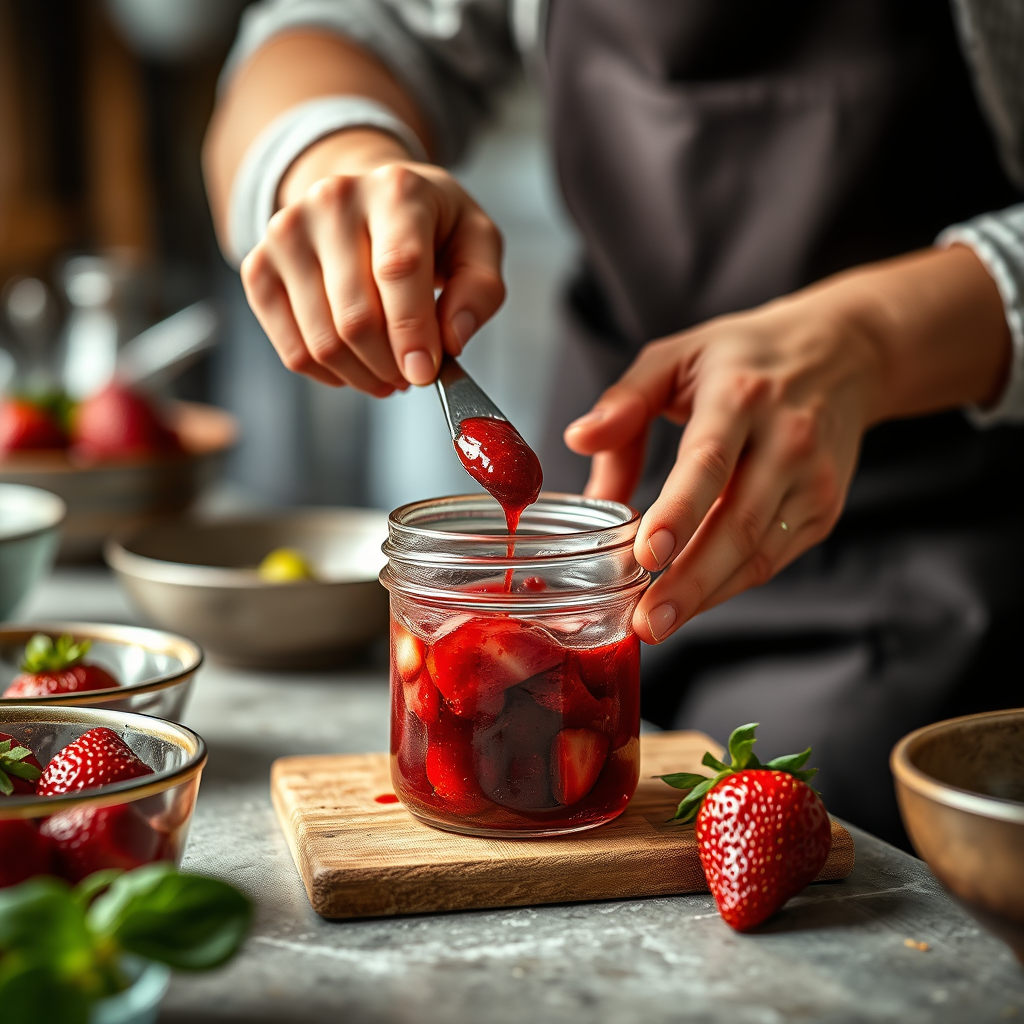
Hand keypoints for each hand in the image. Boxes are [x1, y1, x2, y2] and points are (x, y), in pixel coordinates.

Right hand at [239, 130, 504, 395]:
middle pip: (356, 316)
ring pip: (322, 342)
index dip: (412, 331)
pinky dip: (328, 375)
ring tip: (388, 372)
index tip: (424, 373)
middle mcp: (333, 200)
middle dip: (390, 365)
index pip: (397, 269)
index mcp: (395, 189)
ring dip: (362, 376)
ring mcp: (287, 232)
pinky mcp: (259, 266)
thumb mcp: (477, 244)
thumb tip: (451, 339)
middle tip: (410, 375)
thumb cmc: (430, 228)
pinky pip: (292, 351)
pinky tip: (354, 366)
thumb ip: (480, 290)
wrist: (369, 199)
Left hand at [564, 246, 1011, 643]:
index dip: (679, 512)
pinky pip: (773, 558)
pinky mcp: (823, 508)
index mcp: (741, 395)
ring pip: (759, 551)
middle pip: (738, 522)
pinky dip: (730, 584)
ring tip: (658, 623)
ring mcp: (812, 479)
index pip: (709, 461)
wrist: (844, 354)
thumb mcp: (678, 356)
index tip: (646, 555)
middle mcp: (786, 439)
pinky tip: (692, 601)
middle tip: (647, 622)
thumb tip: (576, 440)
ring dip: (707, 594)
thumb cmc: (743, 357)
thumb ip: (624, 401)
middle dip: (690, 580)